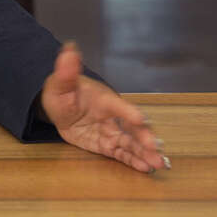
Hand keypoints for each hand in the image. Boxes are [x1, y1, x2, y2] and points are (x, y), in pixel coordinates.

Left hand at [40, 42, 168, 173]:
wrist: (59, 107)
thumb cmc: (63, 92)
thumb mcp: (60, 83)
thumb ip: (66, 71)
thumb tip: (70, 48)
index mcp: (104, 99)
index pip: (118, 105)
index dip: (127, 111)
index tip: (140, 118)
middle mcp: (112, 115)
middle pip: (131, 126)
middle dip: (144, 137)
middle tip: (155, 147)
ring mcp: (111, 131)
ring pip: (130, 143)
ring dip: (144, 153)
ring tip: (157, 164)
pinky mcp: (107, 144)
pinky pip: (121, 153)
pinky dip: (132, 160)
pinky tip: (144, 168)